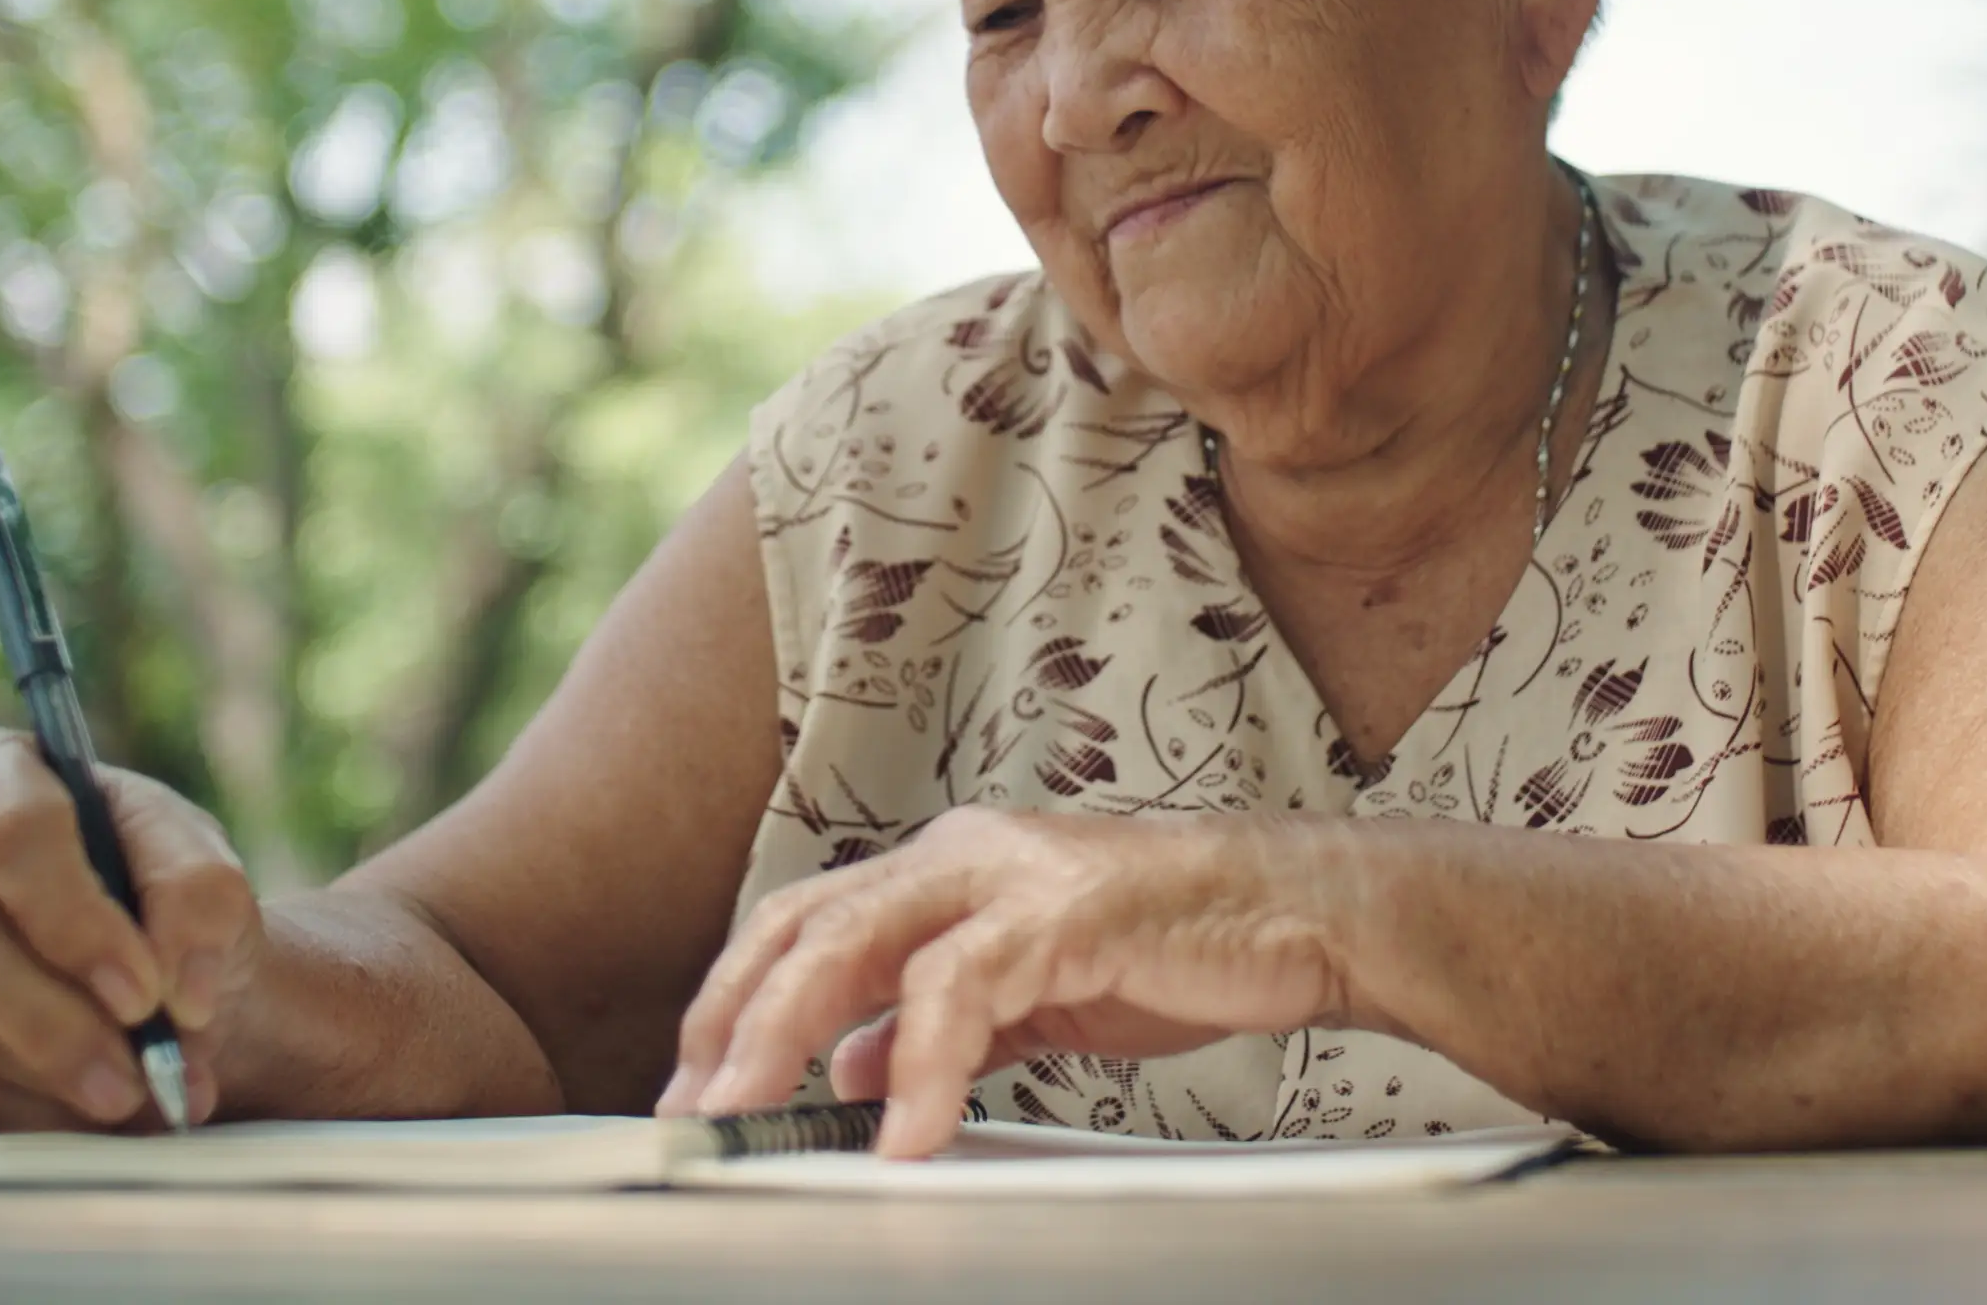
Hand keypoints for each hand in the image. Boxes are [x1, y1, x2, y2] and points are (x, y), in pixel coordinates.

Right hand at [0, 729, 254, 1139]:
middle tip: (138, 1076)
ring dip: (48, 1078)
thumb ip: (200, 899)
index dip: (71, 920)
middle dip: (51, 1022)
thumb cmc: (163, 897)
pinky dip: (28, 1118)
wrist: (148, 967)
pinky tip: (93, 1123)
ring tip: (140, 1103)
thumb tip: (177, 993)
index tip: (143, 993)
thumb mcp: (202, 867)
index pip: (9, 834)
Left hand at [657, 807, 1354, 1156]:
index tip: (695, 1083)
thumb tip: (848, 1069)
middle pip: (802, 923)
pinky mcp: (1059, 911)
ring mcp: (1007, 875)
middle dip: (732, 1017)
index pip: (803, 925)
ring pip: (855, 939)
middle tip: (692, 1106)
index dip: (736, 1000)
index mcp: (943, 871)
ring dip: (789, 1033)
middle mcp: (959, 855)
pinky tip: (904, 1131)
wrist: (1295, 913)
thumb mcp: (1027, 996)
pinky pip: (959, 988)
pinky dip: (918, 1064)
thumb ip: (938, 1023)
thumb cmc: (1171, 947)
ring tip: (755, 1114)